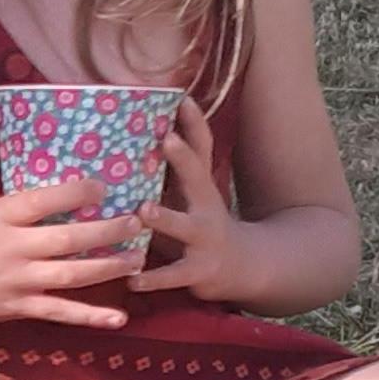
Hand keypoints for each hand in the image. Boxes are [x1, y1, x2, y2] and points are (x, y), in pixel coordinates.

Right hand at [0, 177, 151, 330]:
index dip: (79, 191)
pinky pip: (60, 313)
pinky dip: (91, 317)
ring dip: (110, 266)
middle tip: (138, 221)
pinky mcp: (15, 309)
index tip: (103, 187)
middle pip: (70, 238)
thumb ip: (14, 210)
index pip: (46, 199)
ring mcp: (15, 281)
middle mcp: (11, 248)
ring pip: (73, 274)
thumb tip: (59, 199)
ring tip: (137, 258)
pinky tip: (118, 317)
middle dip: (109, 229)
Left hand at [127, 97, 259, 302]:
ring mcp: (204, 239)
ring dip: (165, 218)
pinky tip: (132, 280)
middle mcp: (206, 208)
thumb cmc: (204, 225)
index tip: (183, 99)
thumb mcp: (194, 197)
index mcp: (202, 188)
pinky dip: (152, 278)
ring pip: (183, 227)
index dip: (195, 124)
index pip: (202, 149)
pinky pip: (173, 275)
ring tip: (144, 211)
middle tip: (167, 139)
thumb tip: (142, 137)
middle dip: (184, 159)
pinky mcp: (198, 270)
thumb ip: (172, 174)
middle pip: (198, 178)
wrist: (246, 268)